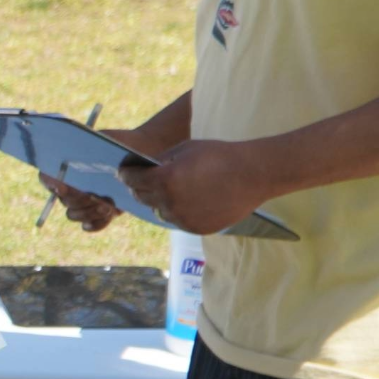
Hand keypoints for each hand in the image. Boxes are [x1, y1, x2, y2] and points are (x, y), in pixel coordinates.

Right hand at [37, 126, 156, 232]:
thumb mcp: (104, 140)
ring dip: (88, 212)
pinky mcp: (98, 214)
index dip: (49, 183)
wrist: (141, 155)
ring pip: (73, 215)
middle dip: (77, 199)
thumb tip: (74, 159)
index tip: (61, 186)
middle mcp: (68, 187)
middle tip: (92, 196)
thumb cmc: (119, 145)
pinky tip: (108, 215)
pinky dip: (97, 223)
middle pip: (62, 200)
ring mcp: (82, 203)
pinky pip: (89, 225)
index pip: (46, 177)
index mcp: (63, 167)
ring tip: (108, 206)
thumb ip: (88, 147)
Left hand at [118, 139, 272, 234]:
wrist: (254, 174)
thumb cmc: (219, 156)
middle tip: (140, 183)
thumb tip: (146, 168)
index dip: (126, 174)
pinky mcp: (197, 228)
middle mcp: (170, 202)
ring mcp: (183, 218)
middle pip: (142, 197)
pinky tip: (186, 202)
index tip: (124, 173)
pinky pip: (178, 221)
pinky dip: (178, 212)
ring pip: (160, 211)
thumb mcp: (184, 150)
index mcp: (164, 180)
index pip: (132, 180)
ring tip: (167, 193)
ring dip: (160, 202)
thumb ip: (161, 161)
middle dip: (140, 188)